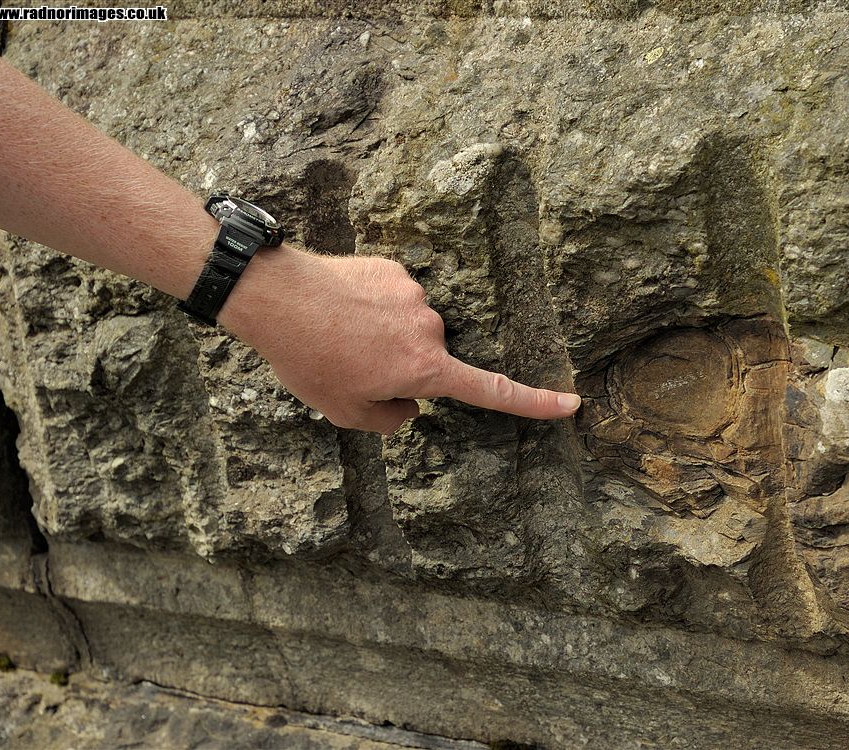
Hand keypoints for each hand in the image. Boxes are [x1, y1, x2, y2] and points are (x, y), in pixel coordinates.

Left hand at [221, 245, 581, 433]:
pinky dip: (374, 306)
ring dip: (384, 333)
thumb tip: (408, 407)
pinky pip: (393, 296)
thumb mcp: (346, 413)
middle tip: (352, 366)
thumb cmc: (311, 360)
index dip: (534, 402)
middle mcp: (430, 328)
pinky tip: (342, 307)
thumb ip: (390, 420)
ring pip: (409, 326)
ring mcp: (414, 293)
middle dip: (400, 367)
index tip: (569, 404)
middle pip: (429, 359)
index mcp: (425, 368)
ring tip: (340, 333)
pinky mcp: (394, 268)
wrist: (278, 297)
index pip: (492, 391)